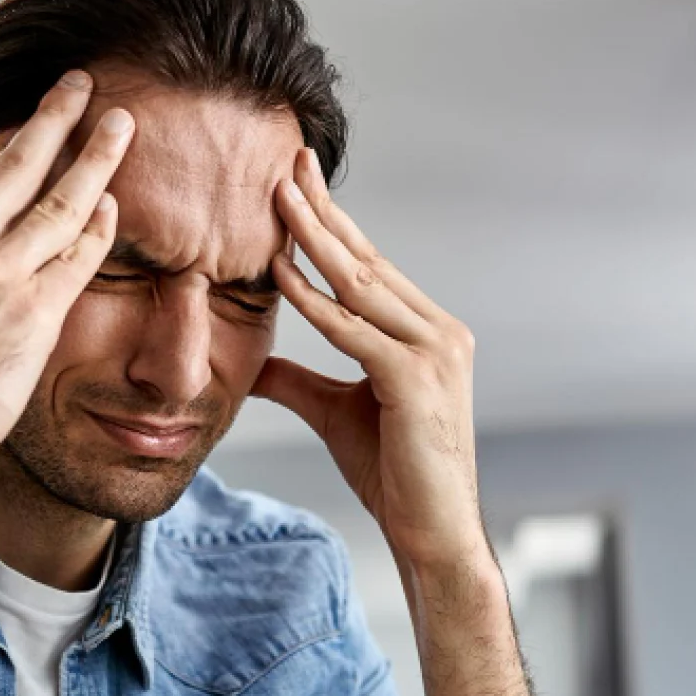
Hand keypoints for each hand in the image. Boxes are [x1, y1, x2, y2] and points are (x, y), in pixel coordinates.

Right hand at [0, 70, 130, 517]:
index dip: (12, 142)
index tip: (39, 116)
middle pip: (14, 167)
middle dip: (53, 118)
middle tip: (83, 83)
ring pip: (55, 200)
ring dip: (93, 156)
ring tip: (121, 124)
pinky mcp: (29, 316)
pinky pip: (76, 256)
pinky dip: (100, 225)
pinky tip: (117, 202)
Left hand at [255, 148, 487, 572]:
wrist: (431, 533)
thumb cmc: (395, 475)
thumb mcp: (336, 413)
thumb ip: (299, 381)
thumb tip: (255, 363)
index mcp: (429, 333)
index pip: (372, 267)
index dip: (333, 224)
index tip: (297, 183)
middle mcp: (440, 332)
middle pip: (368, 261)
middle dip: (324, 211)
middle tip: (288, 162)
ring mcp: (434, 352)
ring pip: (361, 284)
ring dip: (315, 237)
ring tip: (277, 195)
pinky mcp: (415, 378)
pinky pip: (352, 331)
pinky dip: (314, 301)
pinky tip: (280, 272)